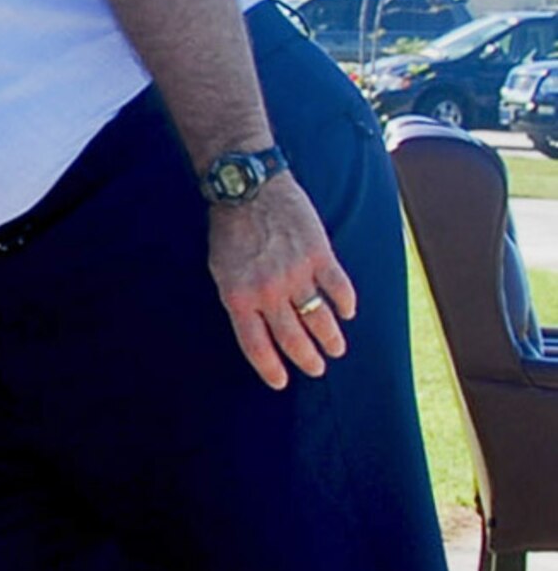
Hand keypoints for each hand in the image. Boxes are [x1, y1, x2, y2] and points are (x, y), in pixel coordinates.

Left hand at [208, 174, 356, 389]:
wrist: (249, 188)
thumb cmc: (229, 230)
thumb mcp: (221, 271)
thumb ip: (239, 299)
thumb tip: (257, 324)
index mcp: (239, 299)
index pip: (256, 346)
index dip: (270, 368)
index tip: (281, 382)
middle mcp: (269, 292)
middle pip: (292, 338)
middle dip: (306, 359)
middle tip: (316, 369)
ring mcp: (296, 274)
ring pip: (319, 318)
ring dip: (330, 338)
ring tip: (336, 350)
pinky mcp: (319, 254)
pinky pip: (338, 287)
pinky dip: (345, 303)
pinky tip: (348, 313)